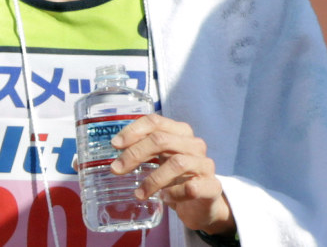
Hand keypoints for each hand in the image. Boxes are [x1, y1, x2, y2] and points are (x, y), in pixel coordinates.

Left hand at [110, 114, 235, 237]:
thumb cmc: (177, 178)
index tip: (115, 145)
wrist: (203, 205)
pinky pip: (191, 188)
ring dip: (153, 179)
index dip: (133, 131)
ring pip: (177, 163)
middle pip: (161, 140)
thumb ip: (143, 150)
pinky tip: (164, 198)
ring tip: (139, 193)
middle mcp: (194, 144)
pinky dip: (173, 194)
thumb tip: (114, 148)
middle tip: (117, 169)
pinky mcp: (212, 186)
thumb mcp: (160, 159)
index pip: (154, 121)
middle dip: (135, 154)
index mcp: (180, 131)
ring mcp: (205, 165)